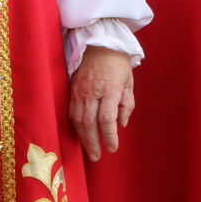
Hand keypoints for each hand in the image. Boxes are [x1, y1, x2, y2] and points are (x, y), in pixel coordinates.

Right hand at [68, 46, 135, 162]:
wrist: (98, 44)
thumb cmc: (117, 63)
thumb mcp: (129, 82)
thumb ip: (126, 104)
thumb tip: (121, 124)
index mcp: (110, 90)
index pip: (107, 119)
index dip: (109, 136)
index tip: (112, 148)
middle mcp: (93, 92)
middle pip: (90, 123)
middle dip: (93, 142)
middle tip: (97, 157)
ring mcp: (80, 92)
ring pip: (78, 120)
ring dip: (83, 138)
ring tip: (89, 150)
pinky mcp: (72, 90)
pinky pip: (72, 112)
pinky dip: (76, 126)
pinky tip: (80, 135)